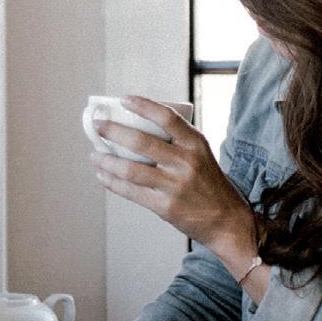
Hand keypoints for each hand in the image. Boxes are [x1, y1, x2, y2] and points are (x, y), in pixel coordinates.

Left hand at [90, 96, 258, 267]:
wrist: (227, 220)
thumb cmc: (210, 185)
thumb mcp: (202, 155)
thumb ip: (177, 142)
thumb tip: (138, 128)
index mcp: (196, 144)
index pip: (167, 116)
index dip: (142, 105)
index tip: (123, 99)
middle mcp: (186, 162)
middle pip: (141, 141)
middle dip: (113, 131)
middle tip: (98, 125)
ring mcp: (174, 185)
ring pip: (131, 169)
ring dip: (107, 160)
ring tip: (95, 155)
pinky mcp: (165, 206)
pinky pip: (131, 191)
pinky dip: (112, 182)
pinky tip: (103, 176)